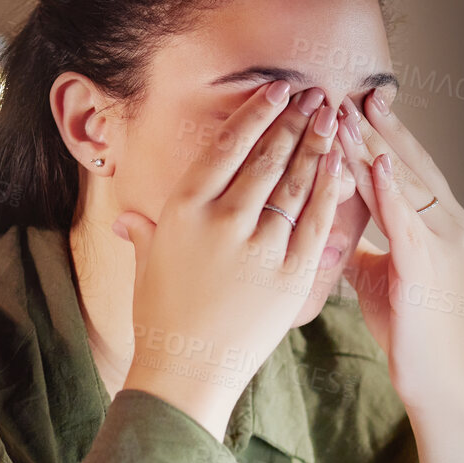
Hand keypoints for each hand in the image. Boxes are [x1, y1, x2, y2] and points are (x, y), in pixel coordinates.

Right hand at [113, 82, 352, 441]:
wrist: (186, 373)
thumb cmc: (162, 319)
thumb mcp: (147, 266)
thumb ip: (144, 233)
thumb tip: (124, 220)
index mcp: (184, 209)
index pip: (227, 145)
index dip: (257, 112)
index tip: (278, 89)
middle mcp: (223, 220)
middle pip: (268, 156)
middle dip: (295, 120)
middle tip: (314, 94)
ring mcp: (260, 246)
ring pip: (296, 182)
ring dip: (317, 143)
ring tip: (331, 118)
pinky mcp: (291, 274)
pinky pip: (317, 220)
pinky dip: (330, 188)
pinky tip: (339, 164)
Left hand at [335, 86, 463, 462]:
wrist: (436, 375)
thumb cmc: (410, 326)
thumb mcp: (379, 272)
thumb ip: (362, 240)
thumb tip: (330, 221)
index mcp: (436, 221)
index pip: (405, 165)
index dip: (381, 131)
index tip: (356, 100)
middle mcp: (445, 222)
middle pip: (406, 162)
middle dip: (374, 126)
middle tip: (345, 90)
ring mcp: (441, 241)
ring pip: (403, 181)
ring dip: (373, 145)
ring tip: (345, 114)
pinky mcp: (428, 264)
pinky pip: (407, 217)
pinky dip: (390, 187)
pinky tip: (373, 161)